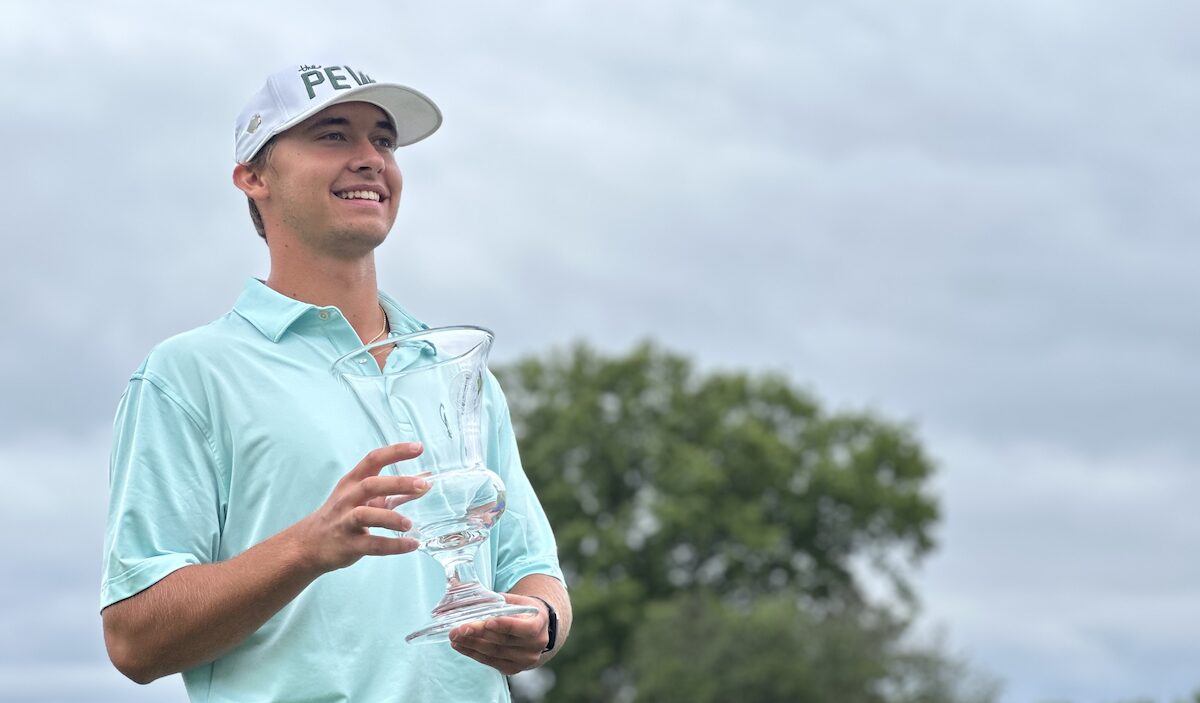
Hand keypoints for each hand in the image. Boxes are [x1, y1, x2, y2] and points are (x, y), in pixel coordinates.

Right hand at [292, 442, 428, 573]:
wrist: (309, 544)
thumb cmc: (343, 515)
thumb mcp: (365, 498)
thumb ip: (396, 491)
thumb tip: (426, 480)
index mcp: (353, 482)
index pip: (373, 459)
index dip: (396, 452)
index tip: (418, 447)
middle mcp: (347, 498)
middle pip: (370, 485)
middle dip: (397, 483)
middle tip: (422, 484)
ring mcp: (345, 521)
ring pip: (366, 515)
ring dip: (390, 518)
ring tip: (409, 524)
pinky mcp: (347, 545)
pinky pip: (371, 544)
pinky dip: (393, 545)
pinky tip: (412, 545)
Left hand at [448, 593, 548, 674]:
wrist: (535, 632)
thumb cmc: (524, 612)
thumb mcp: (519, 601)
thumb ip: (501, 600)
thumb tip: (473, 594)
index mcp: (539, 624)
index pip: (525, 628)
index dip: (506, 625)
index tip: (487, 621)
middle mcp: (534, 646)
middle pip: (503, 641)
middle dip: (479, 633)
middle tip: (459, 628)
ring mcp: (524, 660)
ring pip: (493, 653)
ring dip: (471, 644)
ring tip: (454, 636)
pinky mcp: (512, 669)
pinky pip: (489, 662)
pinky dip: (472, 653)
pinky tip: (460, 645)